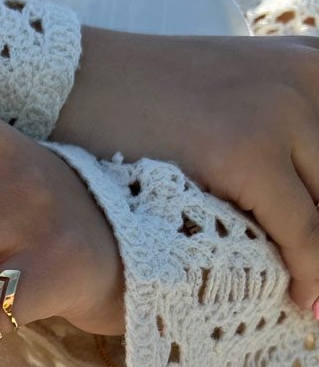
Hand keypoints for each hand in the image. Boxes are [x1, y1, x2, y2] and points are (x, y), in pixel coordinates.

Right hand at [57, 28, 318, 312]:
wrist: (73, 82)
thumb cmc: (146, 99)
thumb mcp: (236, 94)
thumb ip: (289, 133)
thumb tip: (308, 199)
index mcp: (312, 63)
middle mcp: (307, 78)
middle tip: (317, 280)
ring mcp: (277, 111)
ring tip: (315, 298)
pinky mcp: (241, 152)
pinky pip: (307, 236)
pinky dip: (312, 276)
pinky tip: (304, 302)